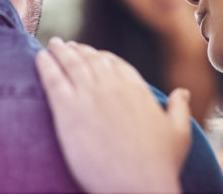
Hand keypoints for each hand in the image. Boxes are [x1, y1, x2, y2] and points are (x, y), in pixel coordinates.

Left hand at [36, 37, 191, 192]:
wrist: (137, 186)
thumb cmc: (161, 164)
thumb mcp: (179, 132)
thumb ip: (180, 107)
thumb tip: (183, 91)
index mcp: (134, 86)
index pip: (112, 62)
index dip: (98, 55)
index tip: (90, 52)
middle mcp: (110, 85)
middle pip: (89, 59)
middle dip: (77, 50)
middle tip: (67, 45)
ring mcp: (88, 95)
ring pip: (70, 63)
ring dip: (60, 51)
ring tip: (53, 44)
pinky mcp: (68, 110)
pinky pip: (53, 79)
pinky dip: (45, 65)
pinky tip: (39, 57)